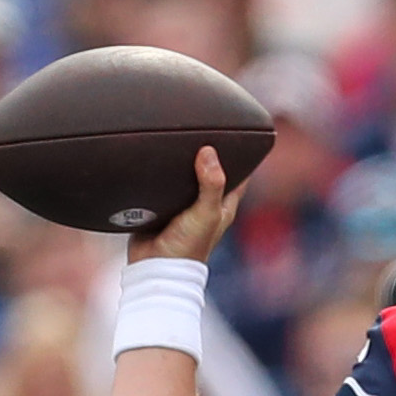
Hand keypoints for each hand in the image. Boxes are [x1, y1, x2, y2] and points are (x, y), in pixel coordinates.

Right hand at [130, 145, 242, 265]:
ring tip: (177, 136)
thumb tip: (209, 152)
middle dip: (208, 153)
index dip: (242, 155)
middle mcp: (205, 204)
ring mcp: (183, 205)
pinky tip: (156, 158)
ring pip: (186, 176)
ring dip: (182, 162)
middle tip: (203, 128)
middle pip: (211, 171)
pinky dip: (162, 173)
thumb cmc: (187, 247)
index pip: (240, 174)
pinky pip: (163, 184)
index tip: (239, 134)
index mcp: (223, 205)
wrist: (154, 267)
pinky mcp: (162, 207)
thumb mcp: (205, 213)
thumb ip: (211, 184)